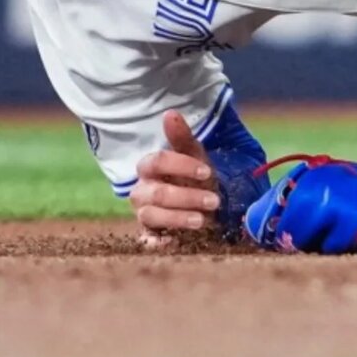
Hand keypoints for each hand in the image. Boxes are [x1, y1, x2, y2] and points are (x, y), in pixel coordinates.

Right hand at [131, 110, 221, 249]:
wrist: (204, 204)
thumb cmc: (196, 177)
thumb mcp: (195, 156)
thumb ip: (181, 138)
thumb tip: (170, 113)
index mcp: (150, 167)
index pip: (156, 161)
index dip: (181, 165)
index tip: (207, 171)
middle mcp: (142, 190)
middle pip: (157, 193)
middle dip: (188, 196)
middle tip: (215, 200)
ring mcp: (144, 213)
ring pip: (152, 215)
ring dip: (179, 218)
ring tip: (203, 220)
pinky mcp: (148, 234)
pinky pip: (146, 241)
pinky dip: (158, 243)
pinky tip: (176, 242)